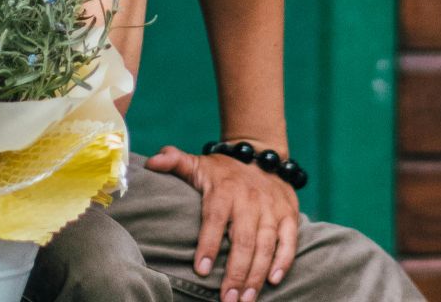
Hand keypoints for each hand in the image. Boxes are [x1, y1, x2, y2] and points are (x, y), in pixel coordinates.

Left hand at [145, 144, 298, 301]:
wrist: (260, 153)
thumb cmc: (222, 170)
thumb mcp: (197, 163)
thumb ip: (174, 161)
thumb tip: (152, 162)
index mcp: (225, 190)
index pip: (215, 219)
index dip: (208, 244)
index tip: (200, 269)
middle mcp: (250, 200)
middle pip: (244, 240)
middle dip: (236, 273)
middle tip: (227, 299)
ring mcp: (271, 208)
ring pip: (266, 245)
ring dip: (256, 275)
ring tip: (245, 300)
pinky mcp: (289, 215)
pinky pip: (289, 240)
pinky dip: (283, 261)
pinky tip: (273, 281)